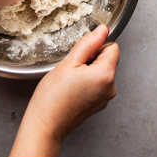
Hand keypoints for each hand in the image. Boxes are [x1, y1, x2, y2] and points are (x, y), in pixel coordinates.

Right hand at [9, 25, 118, 156]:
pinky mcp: (98, 106)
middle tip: (69, 73)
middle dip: (89, 62)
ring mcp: (105, 98)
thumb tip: (102, 30)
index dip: (94, 48)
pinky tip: (70, 93)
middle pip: (107, 61)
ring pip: (100, 74)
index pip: (112, 47)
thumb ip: (88, 44)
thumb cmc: (52, 97)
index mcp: (106, 74)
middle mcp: (111, 87)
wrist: (45, 125)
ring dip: (86, 74)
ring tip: (68, 85)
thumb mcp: (67, 63)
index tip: (78, 59)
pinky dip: (85, 86)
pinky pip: (95, 87)